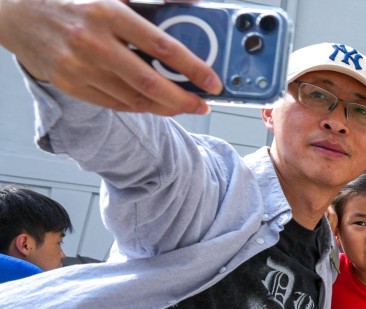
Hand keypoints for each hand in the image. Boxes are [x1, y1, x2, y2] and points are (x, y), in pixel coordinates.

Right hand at [0, 0, 220, 115]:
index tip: (212, 81)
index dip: (193, 68)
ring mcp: (79, 66)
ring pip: (133, 98)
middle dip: (183, 100)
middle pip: (150, 82)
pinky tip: (155, 104)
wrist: (14, 9)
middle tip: (203, 105)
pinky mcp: (69, 82)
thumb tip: (190, 4)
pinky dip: (139, 106)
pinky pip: (114, 103)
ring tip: (183, 106)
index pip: (163, 47)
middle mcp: (93, 42)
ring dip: (164, 107)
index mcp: (108, 12)